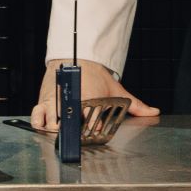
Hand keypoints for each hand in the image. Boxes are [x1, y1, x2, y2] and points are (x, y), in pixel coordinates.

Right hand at [28, 59, 160, 129]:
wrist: (75, 57)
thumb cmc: (95, 75)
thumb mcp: (117, 90)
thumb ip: (135, 104)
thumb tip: (153, 112)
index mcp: (88, 98)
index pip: (90, 122)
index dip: (94, 128)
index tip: (98, 128)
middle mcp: (70, 101)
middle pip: (69, 127)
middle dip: (74, 133)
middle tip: (78, 131)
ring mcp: (55, 102)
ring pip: (51, 125)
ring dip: (56, 131)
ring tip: (63, 131)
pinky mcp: (43, 101)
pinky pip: (37, 117)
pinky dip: (39, 123)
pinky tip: (45, 126)